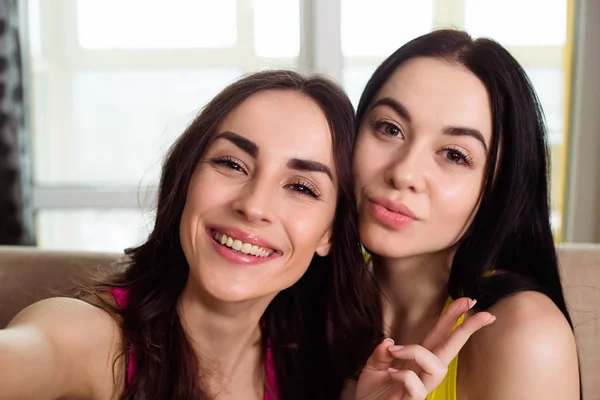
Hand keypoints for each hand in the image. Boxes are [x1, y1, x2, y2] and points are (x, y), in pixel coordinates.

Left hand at [355, 298, 495, 399]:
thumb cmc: (372, 394)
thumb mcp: (373, 367)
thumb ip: (381, 353)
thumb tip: (388, 341)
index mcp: (416, 362)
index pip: (438, 336)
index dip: (451, 319)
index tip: (468, 301)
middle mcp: (423, 374)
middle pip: (450, 349)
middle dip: (465, 329)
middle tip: (482, 311)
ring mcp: (421, 389)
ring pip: (437, 366)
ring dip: (417, 352)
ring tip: (395, 351)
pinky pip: (417, 386)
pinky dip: (403, 375)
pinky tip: (390, 373)